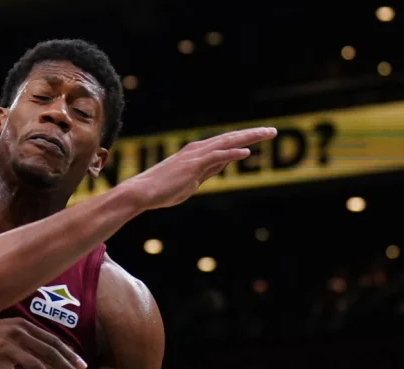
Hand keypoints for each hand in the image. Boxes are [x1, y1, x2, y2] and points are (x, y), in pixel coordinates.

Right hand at [0, 318, 86, 368]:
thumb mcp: (4, 333)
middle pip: (49, 353)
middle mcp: (17, 333)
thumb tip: (44, 353)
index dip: (69, 354)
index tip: (82, 366)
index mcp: (22, 326)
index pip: (52, 340)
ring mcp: (6, 347)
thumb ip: (23, 339)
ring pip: (36, 367)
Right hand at [119, 127, 276, 210]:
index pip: (225, 144)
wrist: (141, 193)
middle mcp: (197, 150)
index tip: (260, 136)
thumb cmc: (162, 191)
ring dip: (248, 138)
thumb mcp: (191, 182)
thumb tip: (223, 164)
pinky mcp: (192, 165)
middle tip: (272, 131)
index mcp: (196, 154)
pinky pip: (216, 157)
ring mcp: (195, 156)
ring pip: (226, 143)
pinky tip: (247, 153)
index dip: (244, 139)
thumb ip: (208, 171)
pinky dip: (231, 154)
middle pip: (230, 139)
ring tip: (267, 133)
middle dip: (252, 134)